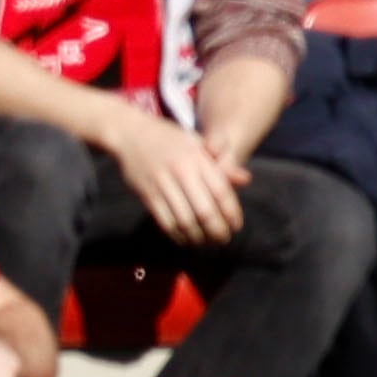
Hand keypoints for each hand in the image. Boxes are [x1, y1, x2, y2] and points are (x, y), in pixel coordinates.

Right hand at [108, 105, 246, 245]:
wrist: (131, 133)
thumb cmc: (172, 141)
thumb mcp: (198, 145)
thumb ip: (223, 164)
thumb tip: (246, 180)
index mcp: (197, 159)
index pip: (221, 193)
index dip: (232, 214)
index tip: (236, 226)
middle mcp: (180, 171)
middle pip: (205, 212)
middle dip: (218, 232)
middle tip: (224, 239)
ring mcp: (161, 184)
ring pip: (185, 221)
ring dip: (200, 238)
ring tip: (208, 243)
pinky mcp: (146, 194)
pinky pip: (165, 222)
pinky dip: (179, 236)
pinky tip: (188, 239)